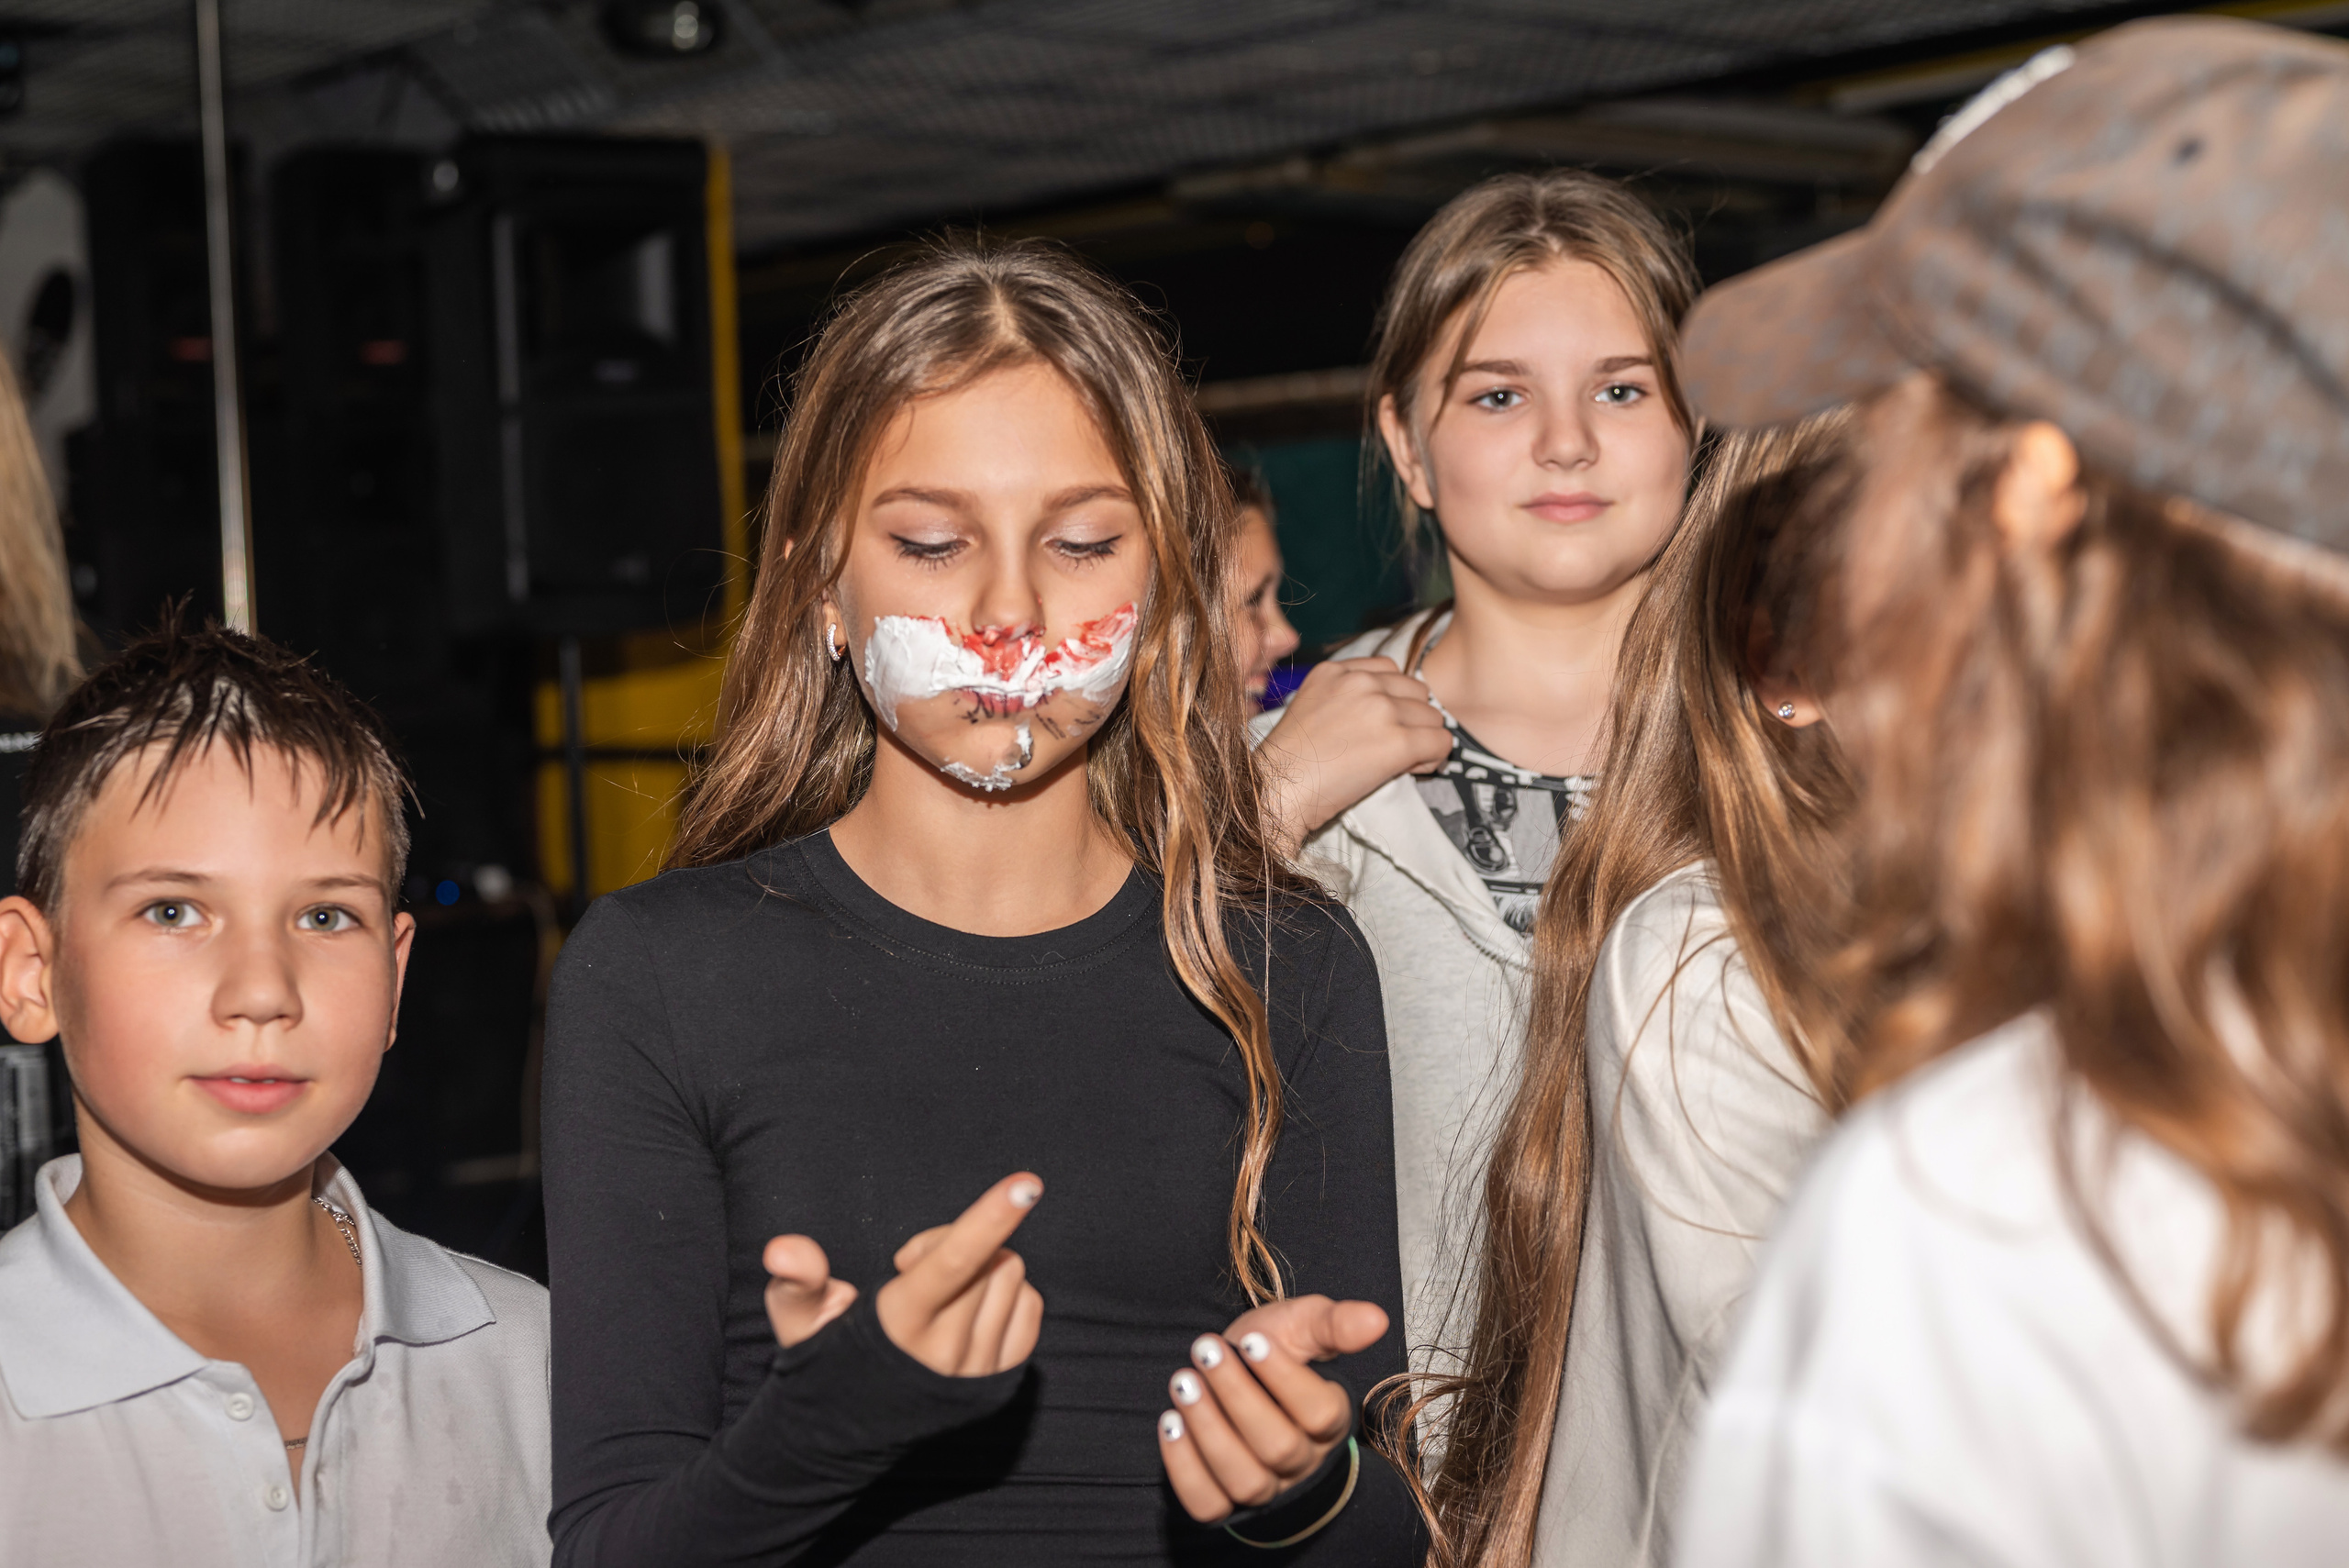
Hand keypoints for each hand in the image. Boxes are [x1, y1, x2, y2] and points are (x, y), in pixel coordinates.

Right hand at [762, 1172, 1046, 1376]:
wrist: (849, 1434)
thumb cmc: (826, 1358)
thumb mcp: (799, 1319)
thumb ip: (796, 1279)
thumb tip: (784, 1249)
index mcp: (898, 1326)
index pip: (952, 1262)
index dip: (990, 1218)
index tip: (1027, 1183)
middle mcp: (945, 1353)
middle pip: (987, 1256)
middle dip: (956, 1241)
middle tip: (912, 1266)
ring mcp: (978, 1370)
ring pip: (1012, 1276)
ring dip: (984, 1266)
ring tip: (939, 1290)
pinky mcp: (1002, 1380)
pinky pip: (1030, 1306)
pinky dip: (1007, 1293)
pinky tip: (967, 1308)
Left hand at [1156, 1294, 1387, 1523]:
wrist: (1233, 1372)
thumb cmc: (1271, 1348)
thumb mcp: (1302, 1325)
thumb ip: (1334, 1324)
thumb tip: (1376, 1318)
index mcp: (1332, 1418)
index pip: (1320, 1414)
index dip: (1284, 1378)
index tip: (1249, 1339)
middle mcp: (1302, 1462)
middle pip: (1279, 1447)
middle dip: (1237, 1396)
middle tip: (1205, 1351)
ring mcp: (1265, 1488)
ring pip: (1245, 1481)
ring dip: (1209, 1430)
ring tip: (1183, 1383)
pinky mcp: (1225, 1502)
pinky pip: (1208, 1504)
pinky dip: (1185, 1468)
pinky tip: (1171, 1423)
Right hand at [1258, 658, 1450, 849]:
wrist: (1279, 793)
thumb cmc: (1289, 765)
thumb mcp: (1311, 708)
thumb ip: (1346, 698)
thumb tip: (1388, 713)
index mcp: (1335, 671)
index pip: (1391, 670)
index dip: (1393, 700)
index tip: (1381, 725)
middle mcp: (1361, 682)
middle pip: (1417, 692)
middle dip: (1411, 720)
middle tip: (1393, 748)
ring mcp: (1381, 709)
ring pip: (1434, 717)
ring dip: (1424, 740)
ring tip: (1401, 762)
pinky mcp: (1398, 740)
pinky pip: (1441, 742)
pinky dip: (1434, 759)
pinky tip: (1413, 770)